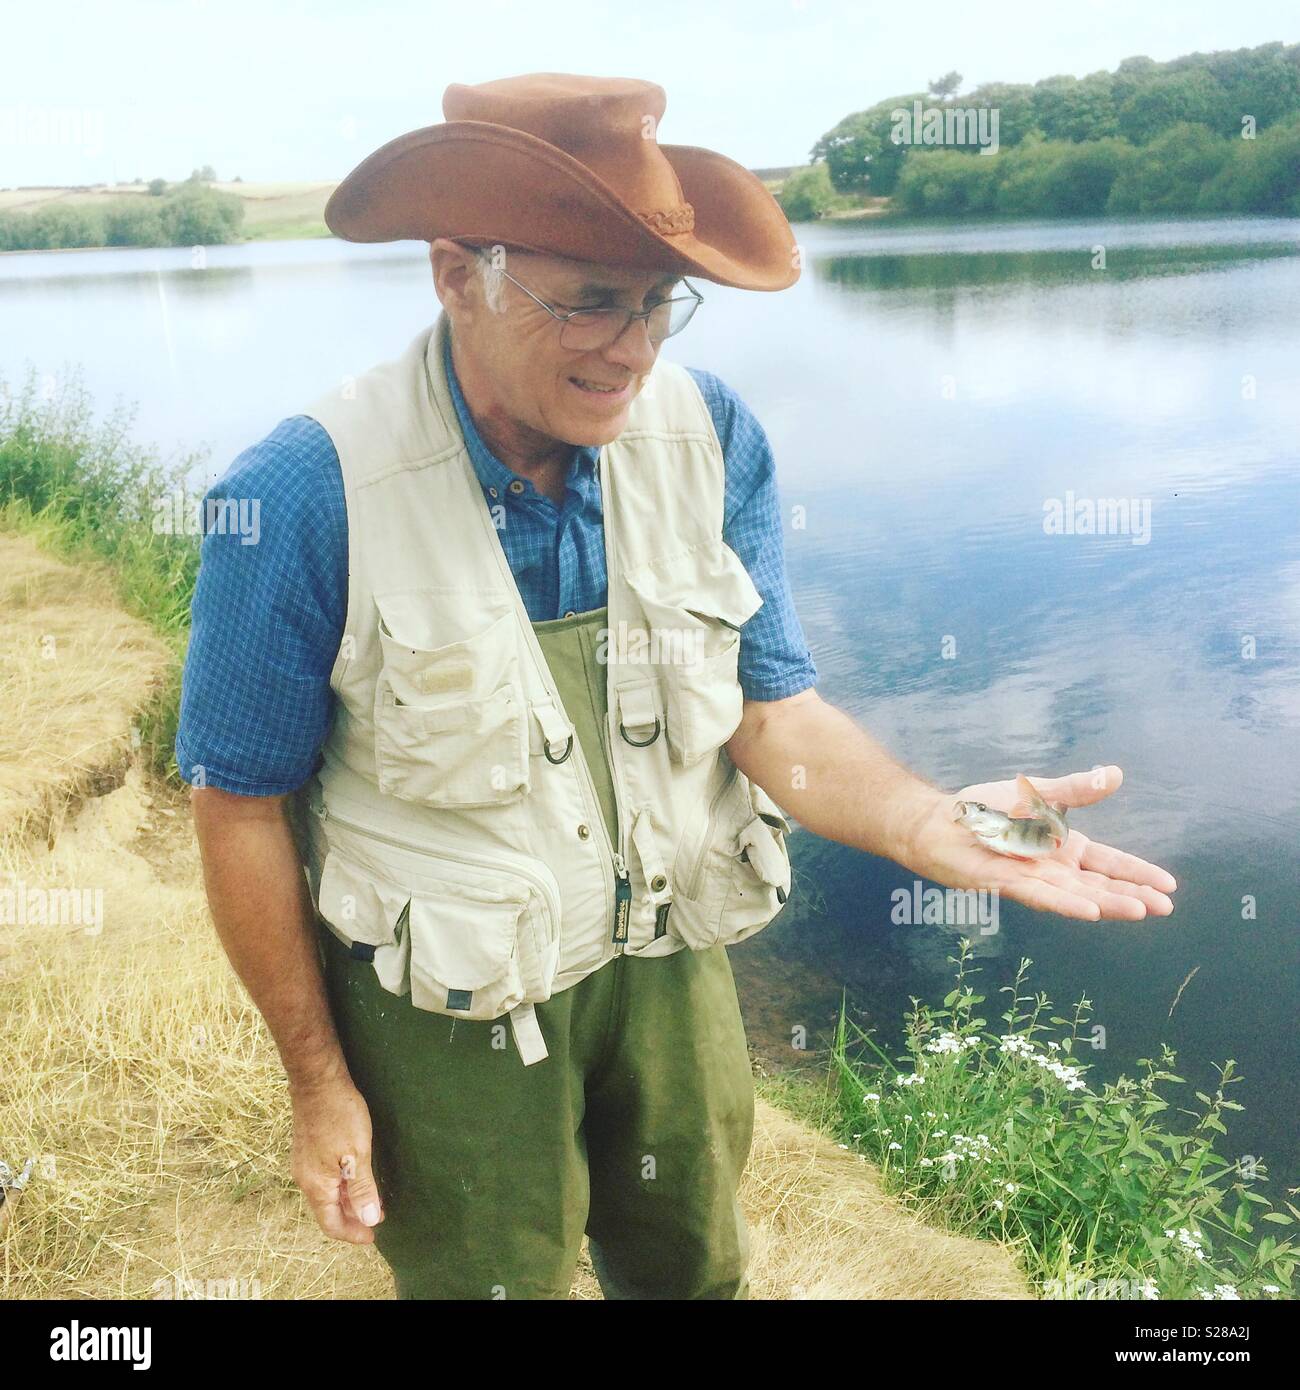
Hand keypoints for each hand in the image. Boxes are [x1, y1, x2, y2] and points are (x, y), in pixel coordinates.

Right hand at [290, 1076, 384, 1242]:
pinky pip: (324, 1179)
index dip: (352, 1234)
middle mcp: (304, 1178)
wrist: (317, 1081)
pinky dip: (341, 1185)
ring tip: (371, 1201)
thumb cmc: (339, 1114)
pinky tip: (356, 1177)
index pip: (331, 1224)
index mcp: (316, 1185)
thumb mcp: (358, 1153)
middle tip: (377, 1218)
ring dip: (348, 1201)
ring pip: (326, 1194)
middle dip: (352, 1218)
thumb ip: (363, 1189)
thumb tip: (368, 1220)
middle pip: (328, 1210)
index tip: (372, 1237)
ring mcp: (303, 1163)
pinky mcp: (307, 1150)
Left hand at [900, 765, 1176, 920]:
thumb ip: (1076, 789)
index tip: (1169, 886)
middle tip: (1166, 907)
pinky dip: (1067, 904)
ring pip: (1079, 896)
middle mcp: (1053, 868)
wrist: (938, 822)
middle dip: (1134, 895)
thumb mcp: (1039, 794)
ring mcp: (1033, 879)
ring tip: (1142, 910)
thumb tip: (1116, 774)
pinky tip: (1091, 911)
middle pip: (1101, 885)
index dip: (1138, 873)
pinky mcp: (1008, 885)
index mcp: (1064, 847)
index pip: (1110, 863)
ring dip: (1110, 903)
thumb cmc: (984, 809)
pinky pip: (1043, 896)